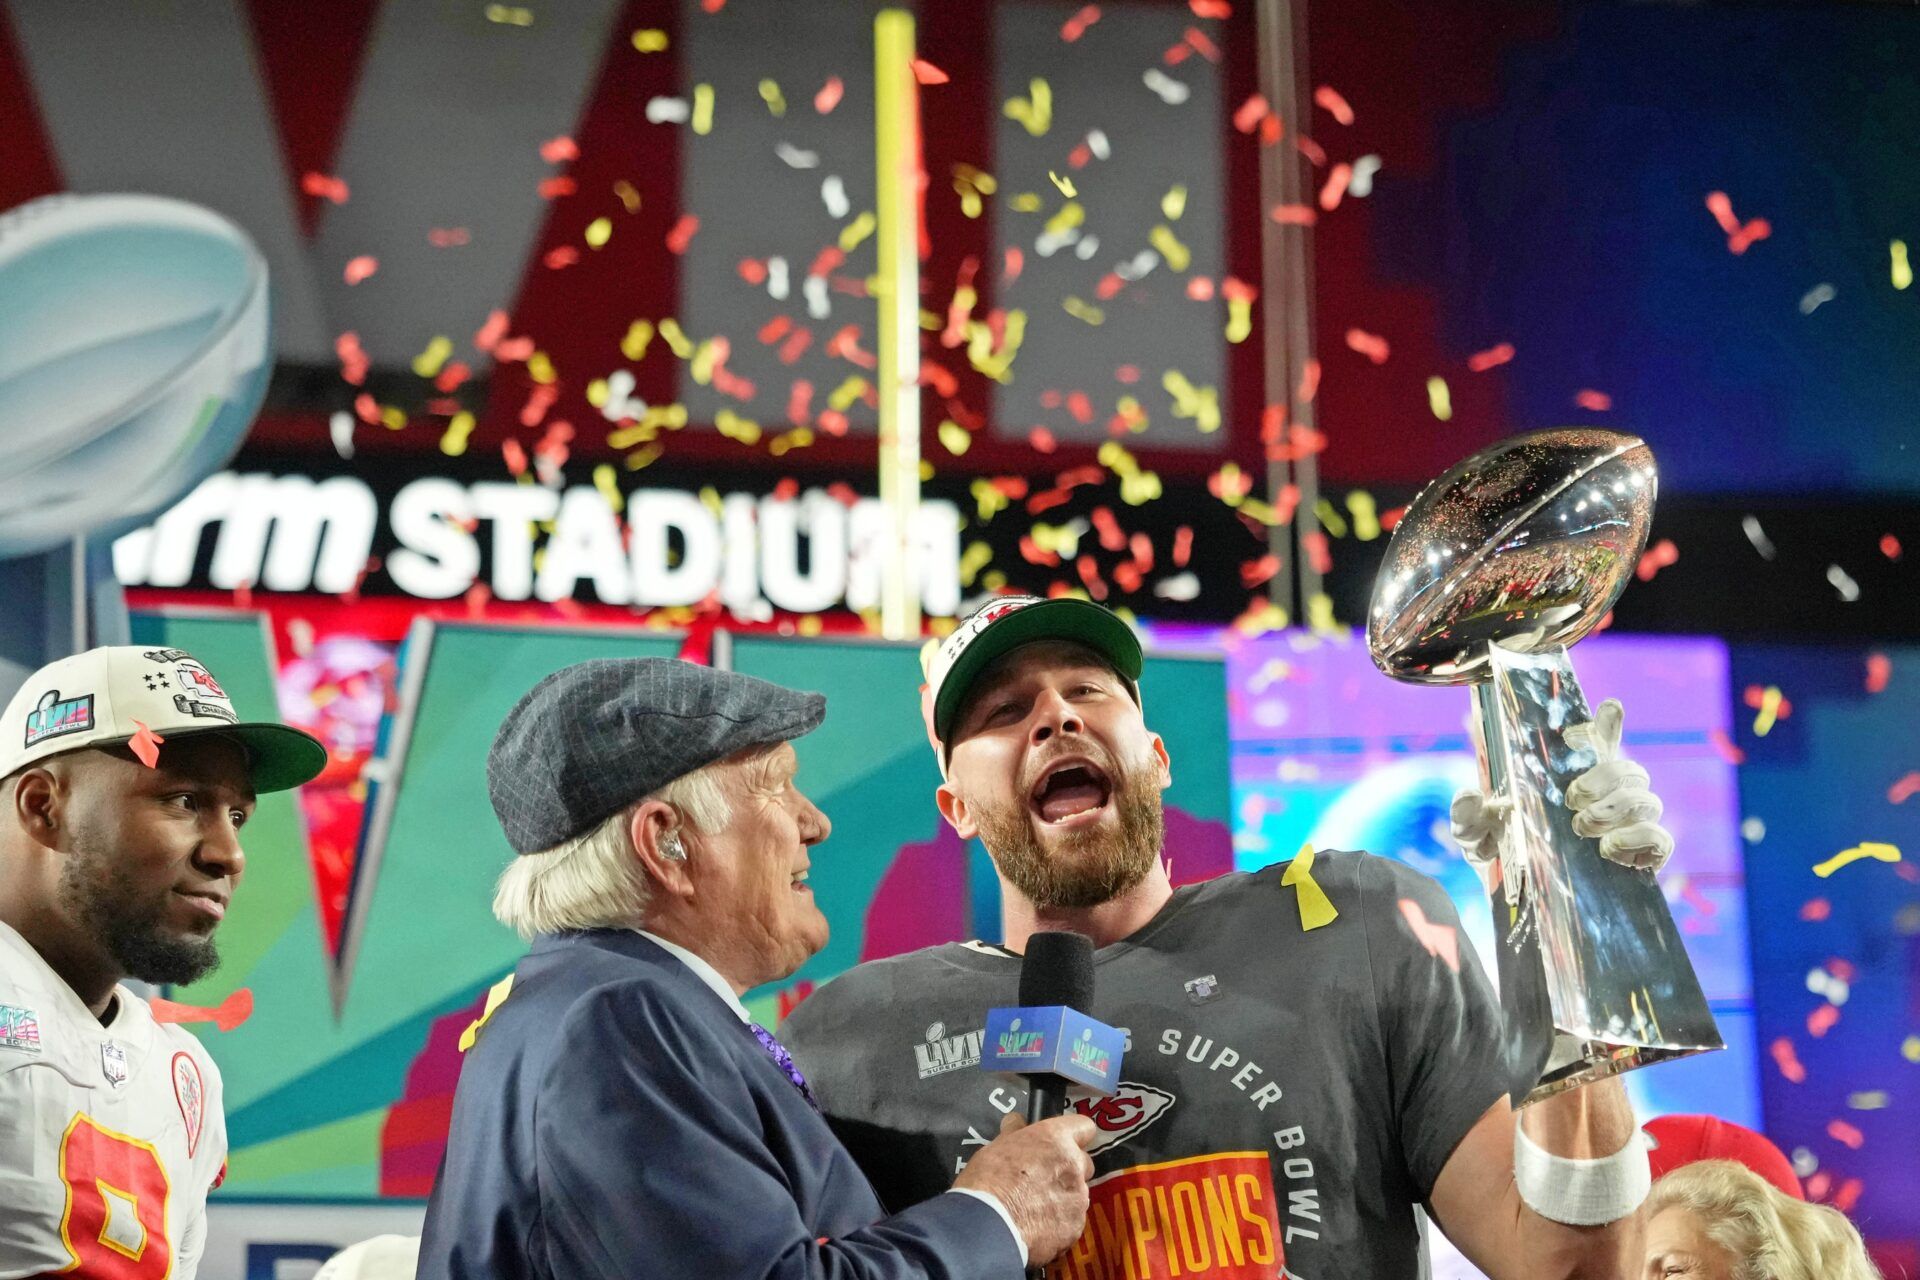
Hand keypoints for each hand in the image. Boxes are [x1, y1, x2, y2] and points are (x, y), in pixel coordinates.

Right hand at [953, 1111, 1096, 1265]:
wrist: (989, 1227)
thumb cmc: (988, 1181)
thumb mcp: (995, 1148)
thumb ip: (1014, 1133)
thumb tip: (1017, 1121)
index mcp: (1055, 1139)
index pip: (1083, 1127)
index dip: (1072, 1135)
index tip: (1061, 1144)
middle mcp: (1074, 1165)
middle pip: (1083, 1163)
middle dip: (1068, 1170)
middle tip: (1043, 1179)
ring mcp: (1078, 1198)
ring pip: (1078, 1194)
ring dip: (1063, 1198)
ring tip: (1035, 1210)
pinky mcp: (1075, 1227)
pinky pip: (1072, 1221)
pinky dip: (1059, 1223)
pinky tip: (1037, 1228)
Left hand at [1449, 699, 1672, 883]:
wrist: (1519, 904)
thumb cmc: (1501, 856)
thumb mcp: (1476, 835)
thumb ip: (1468, 815)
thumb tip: (1469, 795)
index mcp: (1572, 778)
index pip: (1600, 741)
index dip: (1609, 722)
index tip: (1609, 709)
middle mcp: (1608, 797)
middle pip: (1631, 768)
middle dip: (1605, 778)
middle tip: (1573, 801)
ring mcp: (1630, 826)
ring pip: (1647, 799)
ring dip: (1616, 809)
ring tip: (1583, 828)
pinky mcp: (1643, 858)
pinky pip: (1661, 839)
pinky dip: (1639, 839)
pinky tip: (1610, 850)